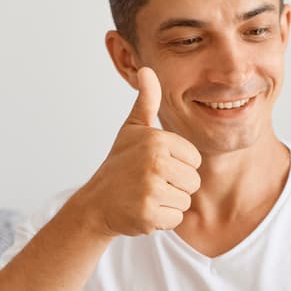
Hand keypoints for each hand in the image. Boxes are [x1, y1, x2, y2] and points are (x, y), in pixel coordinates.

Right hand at [79, 67, 201, 236]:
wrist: (96, 202)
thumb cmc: (119, 164)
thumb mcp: (132, 130)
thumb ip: (146, 102)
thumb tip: (147, 70)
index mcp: (157, 141)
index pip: (194, 160)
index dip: (178, 166)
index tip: (154, 166)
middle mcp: (154, 162)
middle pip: (193, 182)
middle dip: (175, 187)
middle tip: (148, 183)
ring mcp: (151, 189)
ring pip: (185, 201)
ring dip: (168, 203)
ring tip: (145, 195)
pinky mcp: (148, 214)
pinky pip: (175, 219)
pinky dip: (161, 220)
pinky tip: (143, 210)